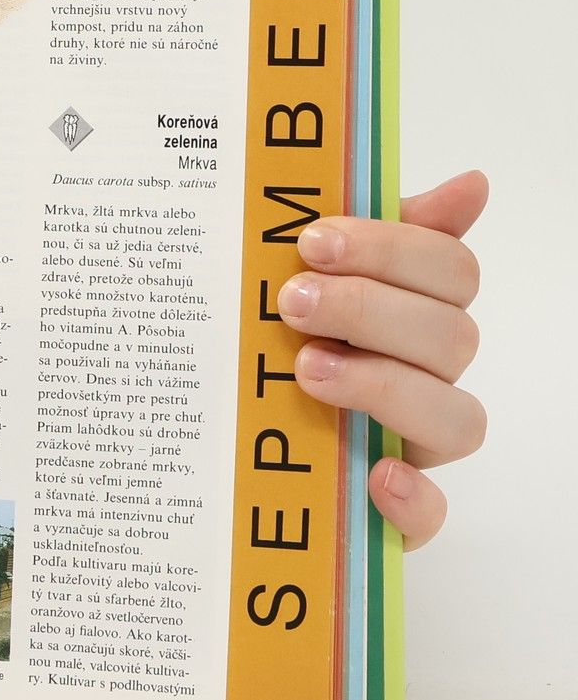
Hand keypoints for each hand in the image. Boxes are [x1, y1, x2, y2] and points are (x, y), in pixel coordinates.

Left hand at [277, 170, 485, 550]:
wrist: (227, 451)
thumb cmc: (272, 350)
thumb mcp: (304, 284)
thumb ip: (377, 231)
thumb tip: (472, 184)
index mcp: (412, 316)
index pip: (449, 272)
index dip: (392, 249)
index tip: (311, 241)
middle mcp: (426, 379)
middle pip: (452, 337)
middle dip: (370, 310)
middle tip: (291, 303)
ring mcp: (413, 447)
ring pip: (455, 418)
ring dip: (384, 386)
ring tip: (305, 370)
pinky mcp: (390, 515)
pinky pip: (429, 515)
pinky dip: (411, 498)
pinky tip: (374, 473)